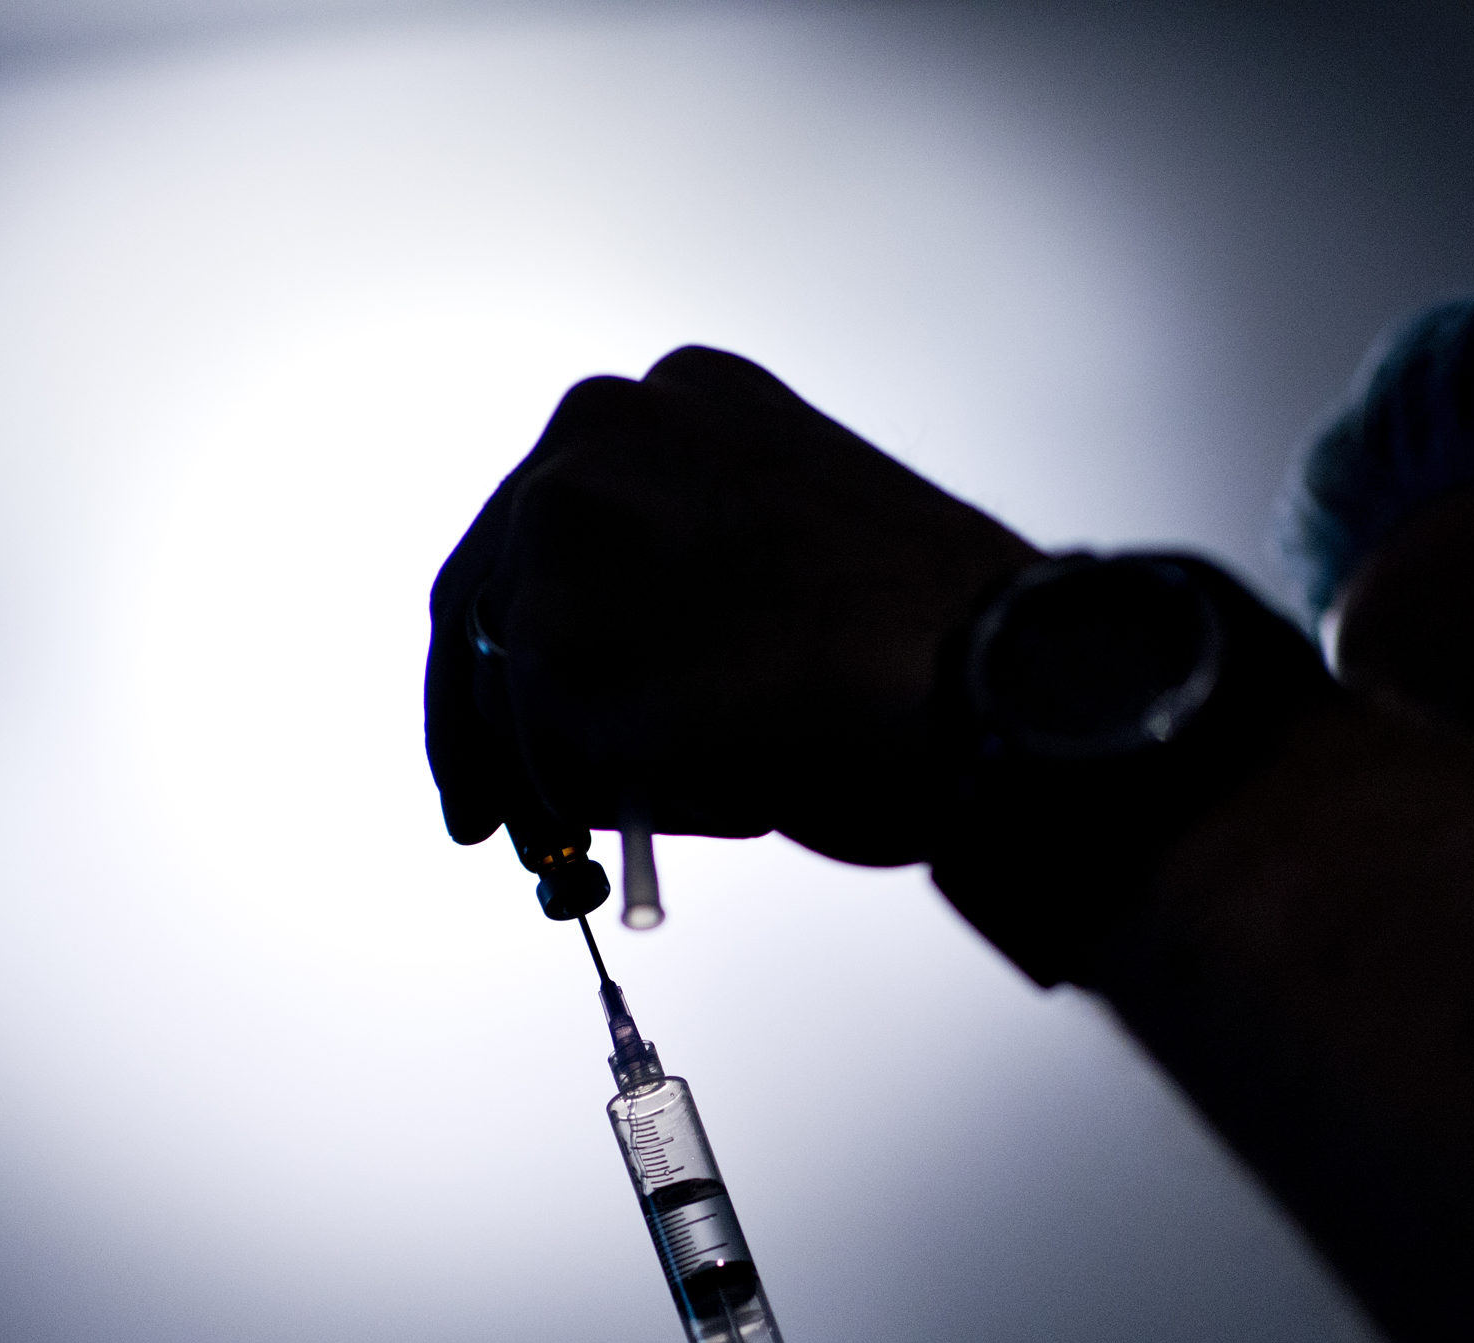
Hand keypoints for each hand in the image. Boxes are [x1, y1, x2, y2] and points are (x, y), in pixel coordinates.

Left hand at [428, 348, 1041, 868]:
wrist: (995, 680)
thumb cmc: (936, 649)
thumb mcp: (792, 564)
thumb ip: (688, 590)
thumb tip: (593, 699)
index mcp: (677, 397)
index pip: (543, 514)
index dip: (516, 625)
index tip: (505, 705)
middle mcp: (600, 430)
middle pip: (481, 593)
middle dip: (478, 719)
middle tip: (480, 813)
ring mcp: (568, 531)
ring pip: (514, 693)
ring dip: (584, 770)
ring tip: (711, 787)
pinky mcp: (558, 642)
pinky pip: (551, 767)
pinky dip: (621, 810)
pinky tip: (731, 790)